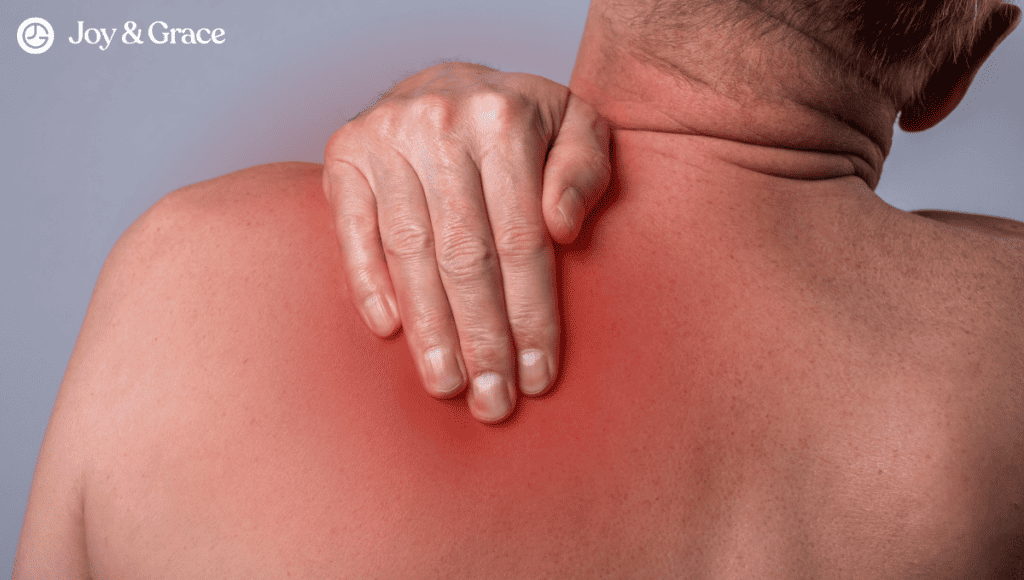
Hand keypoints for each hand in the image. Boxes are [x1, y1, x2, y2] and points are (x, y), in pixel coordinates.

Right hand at [323, 62, 610, 423]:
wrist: (456, 79)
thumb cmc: (526, 120)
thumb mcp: (577, 125)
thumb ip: (584, 170)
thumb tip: (563, 228)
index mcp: (504, 120)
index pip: (521, 240)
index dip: (530, 315)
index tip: (538, 376)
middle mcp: (440, 123)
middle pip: (465, 255)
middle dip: (482, 339)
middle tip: (491, 402)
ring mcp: (386, 137)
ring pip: (410, 252)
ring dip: (429, 328)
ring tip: (446, 385)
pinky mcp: (344, 153)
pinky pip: (354, 230)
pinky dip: (368, 282)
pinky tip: (390, 332)